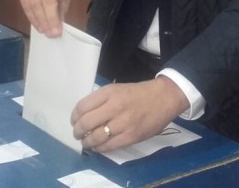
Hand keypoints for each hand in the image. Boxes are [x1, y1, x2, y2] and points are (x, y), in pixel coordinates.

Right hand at [16, 0, 71, 36]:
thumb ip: (64, 1)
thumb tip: (60, 22)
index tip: (63, 14)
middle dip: (50, 19)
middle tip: (54, 34)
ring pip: (34, 4)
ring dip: (40, 21)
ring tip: (46, 32)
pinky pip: (25, 5)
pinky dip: (32, 18)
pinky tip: (38, 26)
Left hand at [71, 77, 188, 152]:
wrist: (164, 98)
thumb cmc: (138, 93)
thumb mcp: (117, 89)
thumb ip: (101, 100)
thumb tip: (84, 115)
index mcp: (110, 93)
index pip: (82, 107)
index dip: (74, 117)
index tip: (74, 121)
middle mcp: (114, 107)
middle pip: (86, 123)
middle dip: (78, 131)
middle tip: (78, 134)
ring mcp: (123, 123)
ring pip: (96, 137)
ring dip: (87, 142)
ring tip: (86, 142)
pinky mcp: (131, 136)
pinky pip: (109, 146)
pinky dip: (99, 148)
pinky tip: (98, 147)